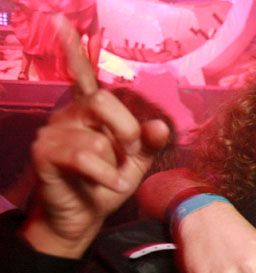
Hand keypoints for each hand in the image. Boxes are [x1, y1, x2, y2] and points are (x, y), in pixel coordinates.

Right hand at [21, 16, 169, 257]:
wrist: (82, 218)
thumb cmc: (105, 185)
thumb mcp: (135, 163)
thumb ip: (149, 143)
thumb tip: (160, 126)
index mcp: (90, 113)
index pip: (81, 76)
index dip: (73, 51)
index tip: (61, 22)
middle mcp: (69, 115)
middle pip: (103, 101)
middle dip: (126, 129)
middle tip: (129, 154)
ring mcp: (54, 132)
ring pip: (96, 136)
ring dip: (113, 162)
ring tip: (110, 177)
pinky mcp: (46, 153)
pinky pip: (83, 156)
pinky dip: (105, 173)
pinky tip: (113, 184)